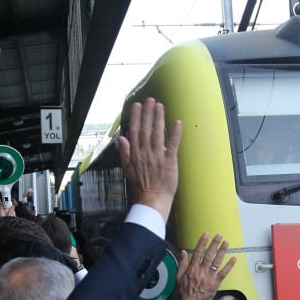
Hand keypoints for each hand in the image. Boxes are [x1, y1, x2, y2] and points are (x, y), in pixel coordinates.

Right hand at [117, 97, 180, 220]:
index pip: (135, 131)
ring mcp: (158, 156)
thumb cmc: (141, 186)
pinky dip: (175, 133)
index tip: (137, 105)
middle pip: (146, 128)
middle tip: (150, 100)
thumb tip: (122, 139)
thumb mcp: (127, 169)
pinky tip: (177, 122)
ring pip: (157, 133)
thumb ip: (125, 153)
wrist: (152, 199)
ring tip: (159, 105)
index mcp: (135, 153)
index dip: (136, 117)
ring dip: (158, 118)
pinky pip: (173, 144)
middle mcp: (146, 152)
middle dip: (148, 113)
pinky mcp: (170, 161)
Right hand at [176, 233, 234, 299]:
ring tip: (226, 243)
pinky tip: (234, 259)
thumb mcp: (178, 276)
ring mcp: (210, 276)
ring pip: (217, 261)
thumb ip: (182, 263)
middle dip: (214, 244)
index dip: (202, 242)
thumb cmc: (184, 291)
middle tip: (219, 236)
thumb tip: (183, 252)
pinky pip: (224, 272)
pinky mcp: (216, 282)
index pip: (198, 252)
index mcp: (192, 268)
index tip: (206, 234)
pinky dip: (229, 265)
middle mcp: (202, 270)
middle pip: (209, 254)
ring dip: (222, 251)